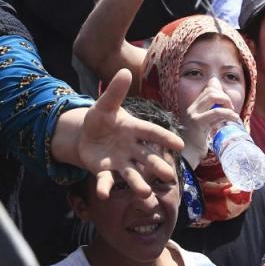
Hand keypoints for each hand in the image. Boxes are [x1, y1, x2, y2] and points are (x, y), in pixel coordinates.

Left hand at [65, 69, 183, 200]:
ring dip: (138, 184)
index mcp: (134, 129)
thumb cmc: (101, 120)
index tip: (179, 145)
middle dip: (156, 166)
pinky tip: (103, 194)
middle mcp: (131, 149)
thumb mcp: (105, 105)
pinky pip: (106, 181)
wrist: (85, 136)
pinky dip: (104, 187)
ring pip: (132, 174)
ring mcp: (120, 162)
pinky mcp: (106, 172)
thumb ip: (115, 92)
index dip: (164, 138)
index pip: (151, 133)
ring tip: (144, 194)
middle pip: (147, 158)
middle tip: (169, 176)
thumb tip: (124, 71)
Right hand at [180, 86, 239, 167]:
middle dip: (225, 97)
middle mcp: (191, 108)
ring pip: (212, 97)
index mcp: (193, 108)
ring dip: (227, 103)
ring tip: (233, 114)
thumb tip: (224, 109)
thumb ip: (212, 115)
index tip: (228, 104)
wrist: (187, 156)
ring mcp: (193, 115)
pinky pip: (216, 112)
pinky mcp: (198, 123)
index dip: (220, 92)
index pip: (207, 90)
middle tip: (231, 109)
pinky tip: (234, 119)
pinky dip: (228, 113)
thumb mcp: (205, 125)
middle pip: (210, 91)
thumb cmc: (197, 142)